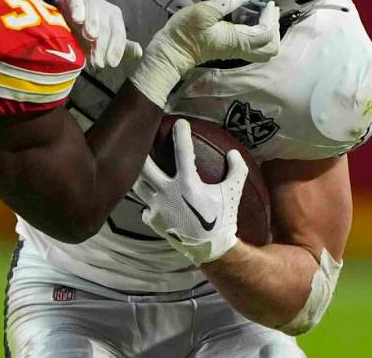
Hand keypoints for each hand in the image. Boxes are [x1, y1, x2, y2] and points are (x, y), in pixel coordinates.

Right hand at [58, 0, 143, 69]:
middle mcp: (104, 7)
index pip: (119, 34)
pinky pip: (77, 2)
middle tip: (97, 63)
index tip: (110, 64)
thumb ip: (120, 48)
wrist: (64, 19)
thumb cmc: (87, 34)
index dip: (115, 49)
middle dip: (102, 46)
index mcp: (115, 17)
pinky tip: (77, 19)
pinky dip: (78, 10)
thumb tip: (140, 52)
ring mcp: (89, 1)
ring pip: (93, 13)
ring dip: (93, 25)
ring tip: (91, 38)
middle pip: (106, 27)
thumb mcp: (104, 43)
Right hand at [129, 0, 279, 106]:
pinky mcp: (228, 49)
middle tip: (268, 10)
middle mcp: (240, 48)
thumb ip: (227, 1)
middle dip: (274, 28)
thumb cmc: (185, 32)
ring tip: (261, 14)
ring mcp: (234, 51)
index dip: (271, 17)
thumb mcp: (204, 12)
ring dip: (268, 32)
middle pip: (271, 48)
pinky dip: (258, 34)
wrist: (170, 52)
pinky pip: (253, 46)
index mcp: (238, 40)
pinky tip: (248, 20)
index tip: (266, 3)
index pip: (267, 33)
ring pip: (263, 49)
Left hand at [132, 119, 248, 264]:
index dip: (181, 133)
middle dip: (141, 150)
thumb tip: (233, 153)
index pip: (183, 151)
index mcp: (188, 184)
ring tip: (135, 164)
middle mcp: (168, 192)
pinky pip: (143, 206)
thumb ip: (237, 171)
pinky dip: (146, 201)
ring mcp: (157, 207)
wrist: (211, 249)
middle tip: (142, 140)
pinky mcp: (152, 219)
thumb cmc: (223, 219)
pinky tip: (149, 198)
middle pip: (144, 165)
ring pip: (137, 184)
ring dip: (137, 174)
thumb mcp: (233, 193)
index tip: (180, 122)